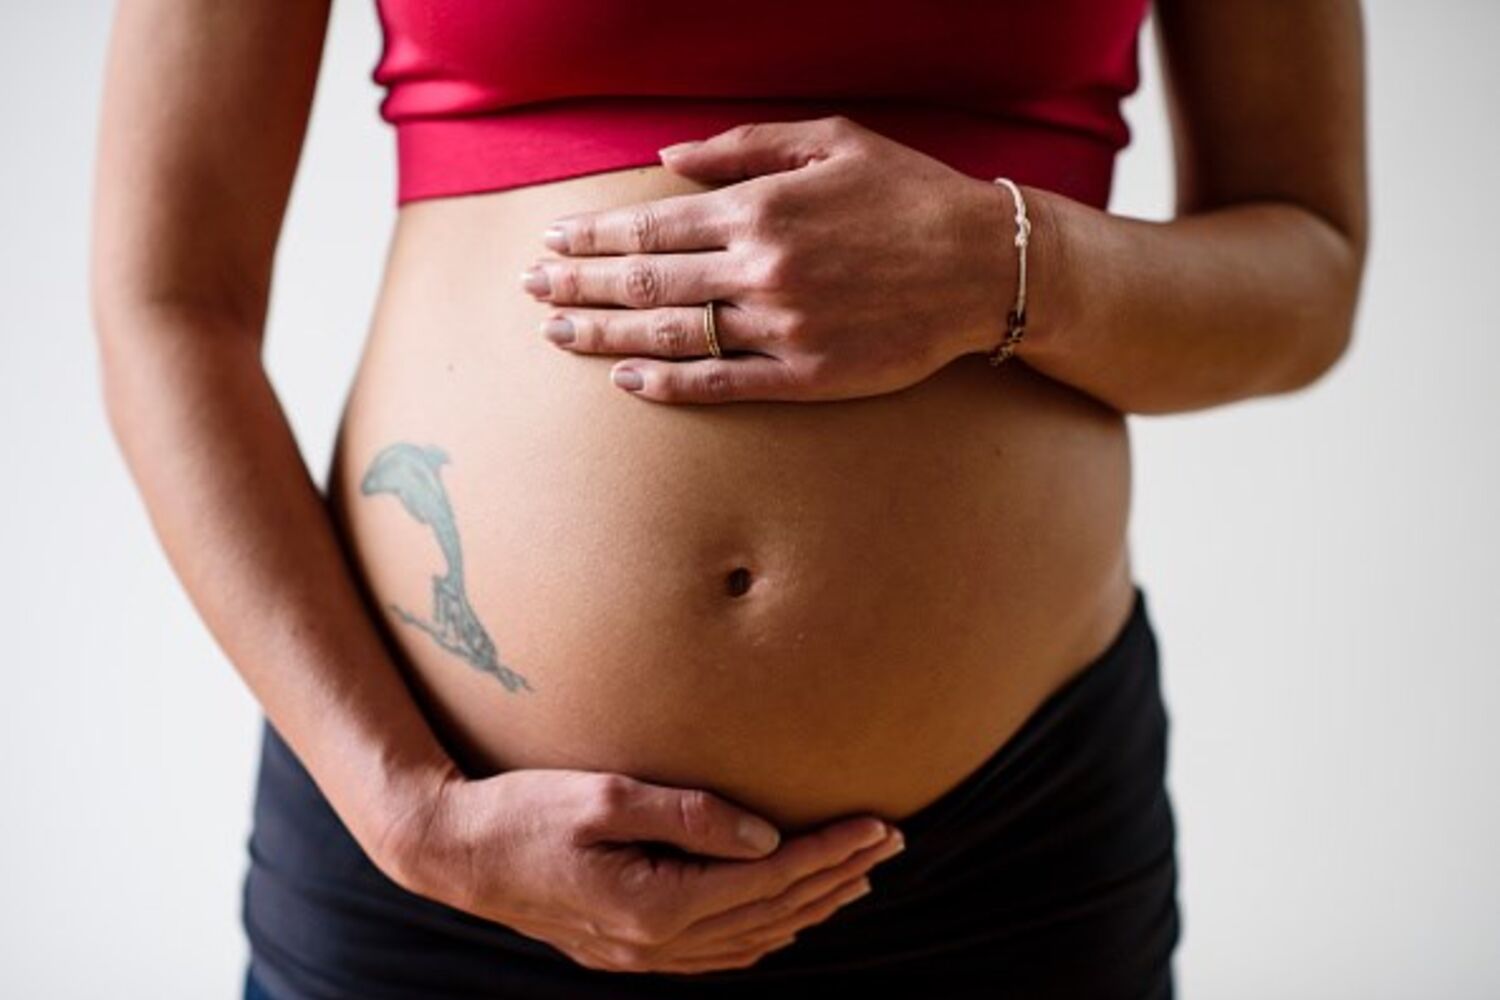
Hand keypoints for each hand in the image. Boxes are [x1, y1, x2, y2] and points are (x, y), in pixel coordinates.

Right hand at [383, 764, 906, 974]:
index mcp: (656, 906)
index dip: (829, 852)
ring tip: (856, 876)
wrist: (457, 853)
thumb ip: (689, 816)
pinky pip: (717, 953)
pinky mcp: (627, 949)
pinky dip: (764, 932)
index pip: (770, 881)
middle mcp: (656, 944)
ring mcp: (641, 955)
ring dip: (809, 908)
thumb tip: (765, 837)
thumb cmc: (525, 813)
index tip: (877, 824)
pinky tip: (784, 914)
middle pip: (771, 914)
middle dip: (836, 877)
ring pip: (751, 940)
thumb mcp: (606, 795)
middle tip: (889, 843)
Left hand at [524, 114, 1016, 403]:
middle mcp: (760, 268)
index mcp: (760, 208)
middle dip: (577, 285)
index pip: (650, 227)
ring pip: (669, 336)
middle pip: (644, 284)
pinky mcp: (805, 375)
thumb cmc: (907, 193)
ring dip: (602, 336)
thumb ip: (743, 146)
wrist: (984, 264)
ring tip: (556, 333)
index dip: (591, 238)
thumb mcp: (830, 140)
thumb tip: (665, 159)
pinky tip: (625, 382)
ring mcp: (780, 327)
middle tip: (530, 289)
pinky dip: (666, 385)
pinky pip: (719, 383)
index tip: (552, 242)